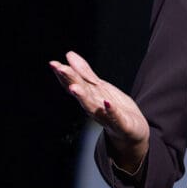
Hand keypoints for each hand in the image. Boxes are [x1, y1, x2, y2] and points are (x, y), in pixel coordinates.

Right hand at [50, 51, 149, 168]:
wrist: (133, 132)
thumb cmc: (114, 109)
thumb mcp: (99, 87)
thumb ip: (85, 73)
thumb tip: (69, 55)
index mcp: (89, 96)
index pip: (75, 83)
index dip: (64, 74)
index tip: (53, 64)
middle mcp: (94, 107)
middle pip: (81, 92)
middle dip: (70, 81)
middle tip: (60, 69)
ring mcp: (107, 117)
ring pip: (92, 107)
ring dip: (83, 97)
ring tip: (75, 87)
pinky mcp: (122, 125)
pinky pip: (116, 118)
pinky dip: (111, 112)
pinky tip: (107, 103)